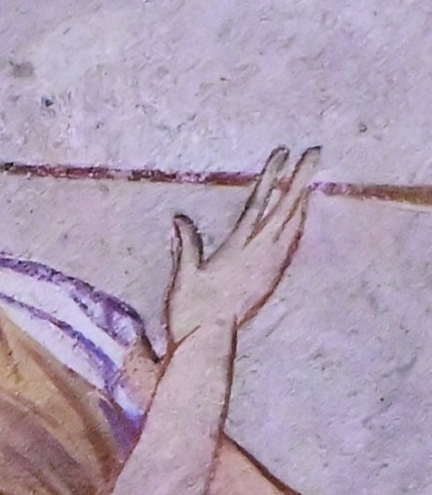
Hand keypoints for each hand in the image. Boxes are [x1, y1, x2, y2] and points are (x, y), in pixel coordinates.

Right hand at [168, 145, 314, 341]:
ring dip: (302, 198)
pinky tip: (299, 218)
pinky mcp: (272, 277)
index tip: (282, 153)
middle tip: (315, 152)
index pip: (259, 203)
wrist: (211, 342)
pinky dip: (298, 223)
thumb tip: (179, 218)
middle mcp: (261, 252)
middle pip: (286, 207)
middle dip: (300, 177)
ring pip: (293, 223)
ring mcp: (270, 265)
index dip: (272, 176)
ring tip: (310, 178)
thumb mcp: (184, 275)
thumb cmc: (192, 310)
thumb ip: (186, 244)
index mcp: (239, 247)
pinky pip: (291, 242)